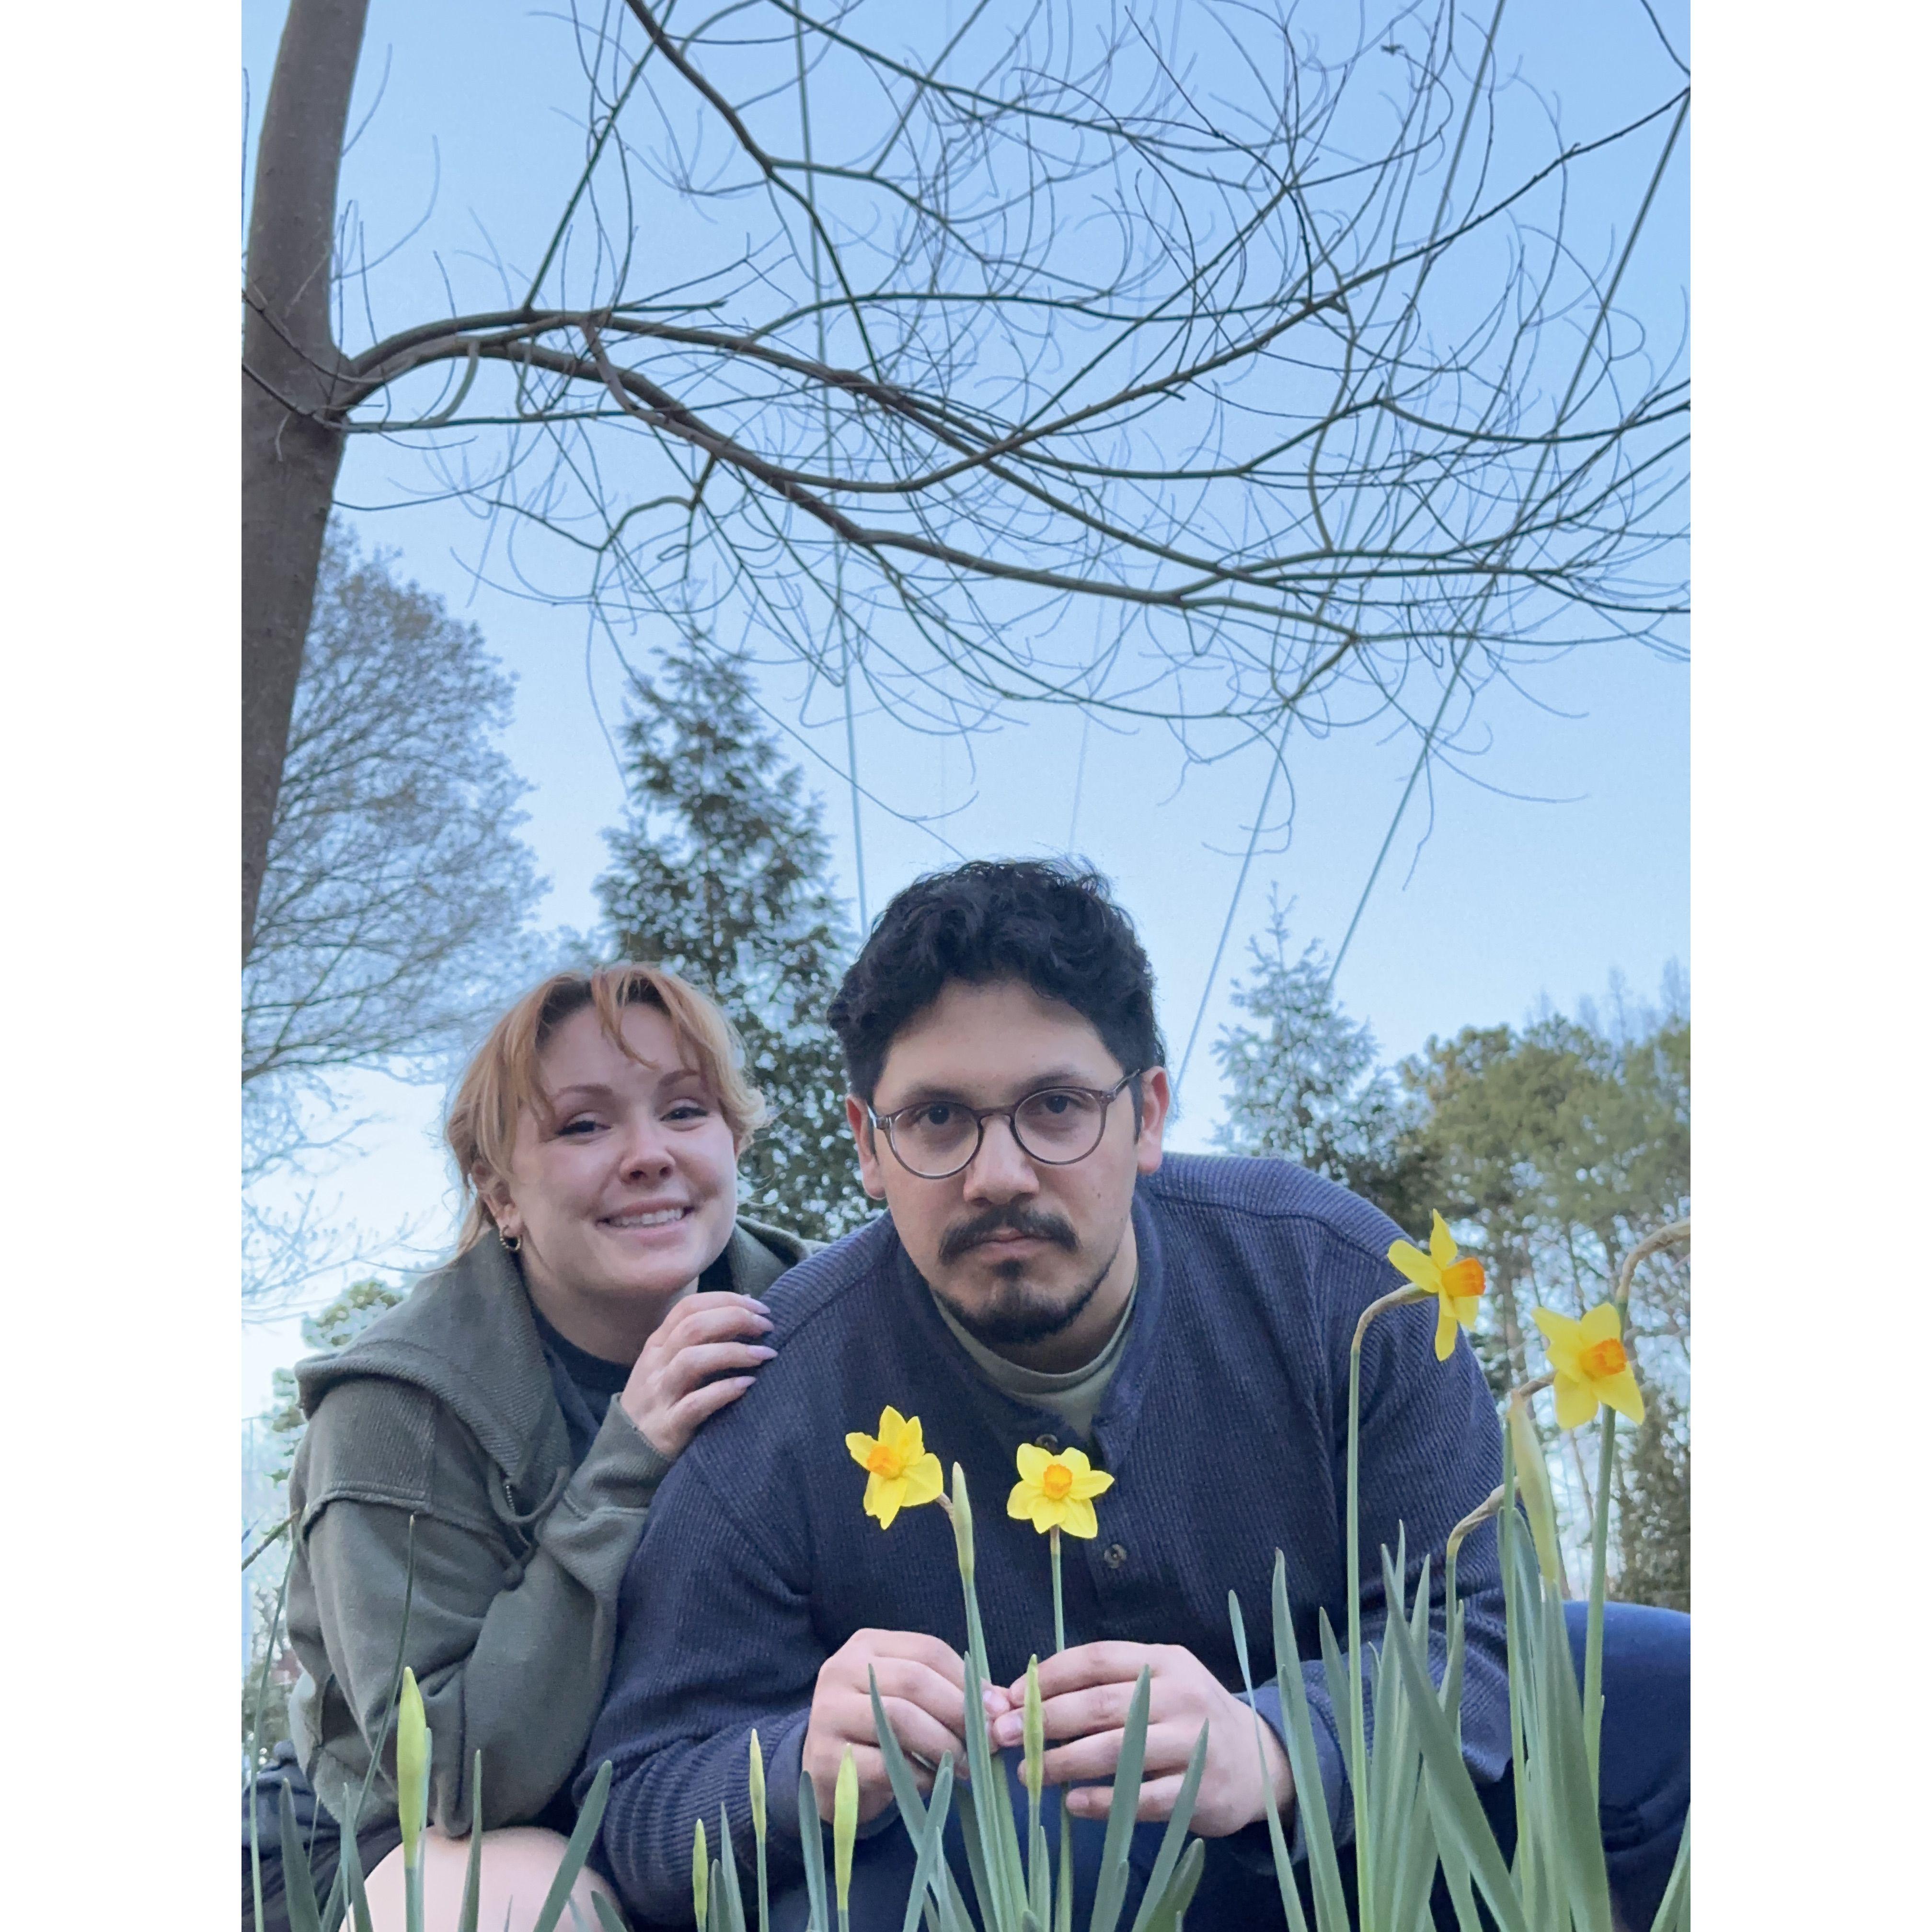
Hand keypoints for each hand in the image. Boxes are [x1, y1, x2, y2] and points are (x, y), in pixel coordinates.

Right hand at [619, 1293, 774, 1456]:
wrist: (626, 1453)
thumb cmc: (661, 1401)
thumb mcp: (671, 1364)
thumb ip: (702, 1338)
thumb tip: (746, 1305)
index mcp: (657, 1344)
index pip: (689, 1307)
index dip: (726, 1300)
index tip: (759, 1307)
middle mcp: (655, 1364)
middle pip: (693, 1327)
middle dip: (735, 1319)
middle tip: (767, 1327)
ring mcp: (659, 1395)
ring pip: (692, 1360)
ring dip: (734, 1352)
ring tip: (764, 1355)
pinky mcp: (668, 1427)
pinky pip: (695, 1404)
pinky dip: (724, 1391)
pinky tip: (747, 1385)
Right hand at [804, 1630, 1012, 1823]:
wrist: (826, 1774)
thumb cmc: (878, 1731)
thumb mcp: (910, 1700)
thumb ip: (950, 1693)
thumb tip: (1002, 1704)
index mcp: (867, 1644)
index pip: (928, 1650)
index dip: (968, 1680)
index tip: (997, 1710)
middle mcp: (842, 1668)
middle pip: (914, 1680)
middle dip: (959, 1713)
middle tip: (987, 1743)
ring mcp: (828, 1711)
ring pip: (899, 1718)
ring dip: (943, 1743)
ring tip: (967, 1765)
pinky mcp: (825, 1756)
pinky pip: (884, 1763)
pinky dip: (918, 1774)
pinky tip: (932, 1781)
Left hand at [997, 1642, 1292, 1836]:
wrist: (1258, 1760)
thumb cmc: (1185, 1717)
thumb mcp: (1152, 1687)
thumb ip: (1096, 1688)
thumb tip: (1016, 1697)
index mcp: (1163, 1660)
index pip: (1095, 1659)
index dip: (1049, 1677)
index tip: (1010, 1697)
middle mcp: (1179, 1695)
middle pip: (1100, 1704)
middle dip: (1045, 1720)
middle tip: (1004, 1735)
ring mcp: (1192, 1742)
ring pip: (1117, 1750)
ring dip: (1065, 1762)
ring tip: (1029, 1773)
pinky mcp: (1199, 1790)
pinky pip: (1142, 1797)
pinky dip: (1102, 1801)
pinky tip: (1073, 1804)